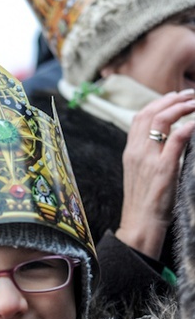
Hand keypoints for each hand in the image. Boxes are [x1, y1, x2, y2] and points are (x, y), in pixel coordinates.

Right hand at [115, 89, 194, 258]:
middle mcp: (136, 152)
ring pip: (161, 120)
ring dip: (181, 107)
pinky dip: (188, 126)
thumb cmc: (145, 202)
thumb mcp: (141, 174)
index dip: (157, 103)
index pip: (139, 117)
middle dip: (171, 99)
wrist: (140, 224)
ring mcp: (148, 159)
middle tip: (190, 94)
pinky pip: (176, 139)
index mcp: (130, 152)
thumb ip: (149, 155)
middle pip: (149, 113)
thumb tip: (168, 140)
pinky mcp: (163, 168)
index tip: (175, 97)